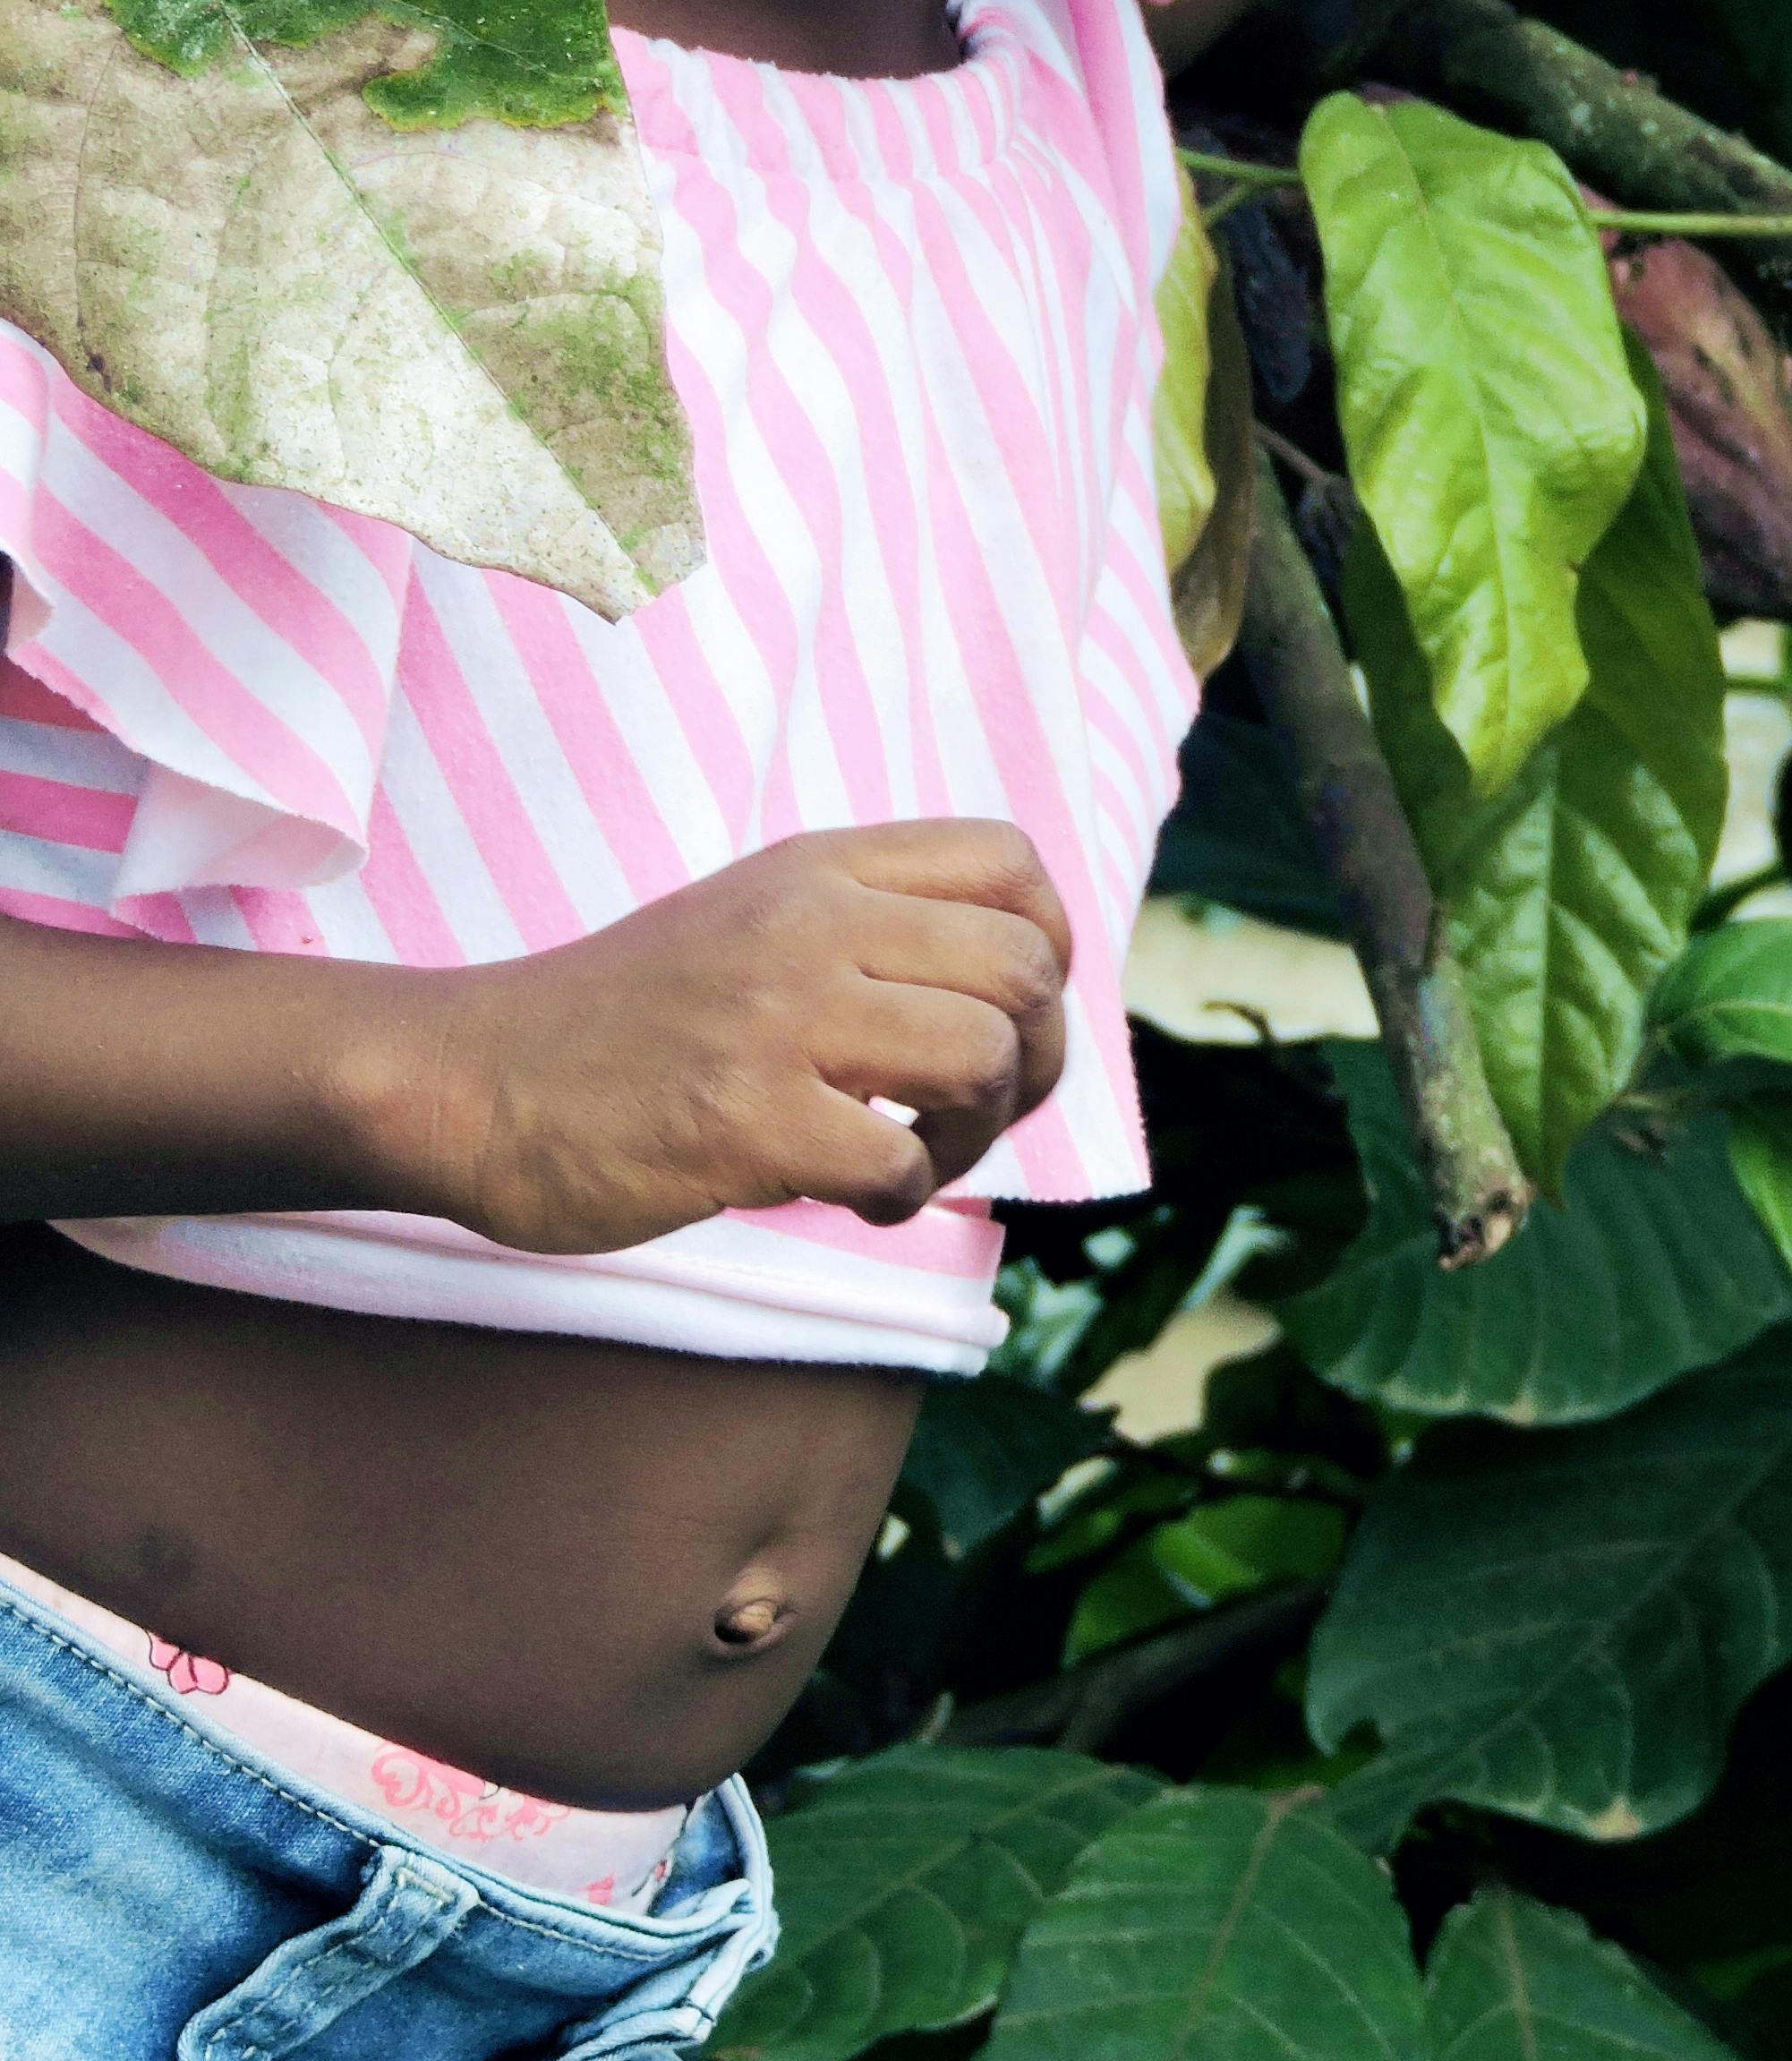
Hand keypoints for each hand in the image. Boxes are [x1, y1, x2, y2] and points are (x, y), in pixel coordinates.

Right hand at [374, 821, 1071, 1256]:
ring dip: (974, 1135)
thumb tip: (1015, 992)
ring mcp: (779, 1021)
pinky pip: (899, 1165)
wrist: (474, 1080)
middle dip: (1032, 1061)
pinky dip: (900, 1200)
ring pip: (980, 1059)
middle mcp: (811, 925)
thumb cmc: (625, 1020)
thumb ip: (868, 928)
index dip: (1048, 944)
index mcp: (818, 868)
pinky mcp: (746, 1123)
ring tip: (913, 1158)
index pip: (1009, 860)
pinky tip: (851, 1199)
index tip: (1009, 1014)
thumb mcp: (752, 920)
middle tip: (968, 1113)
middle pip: (1021, 968)